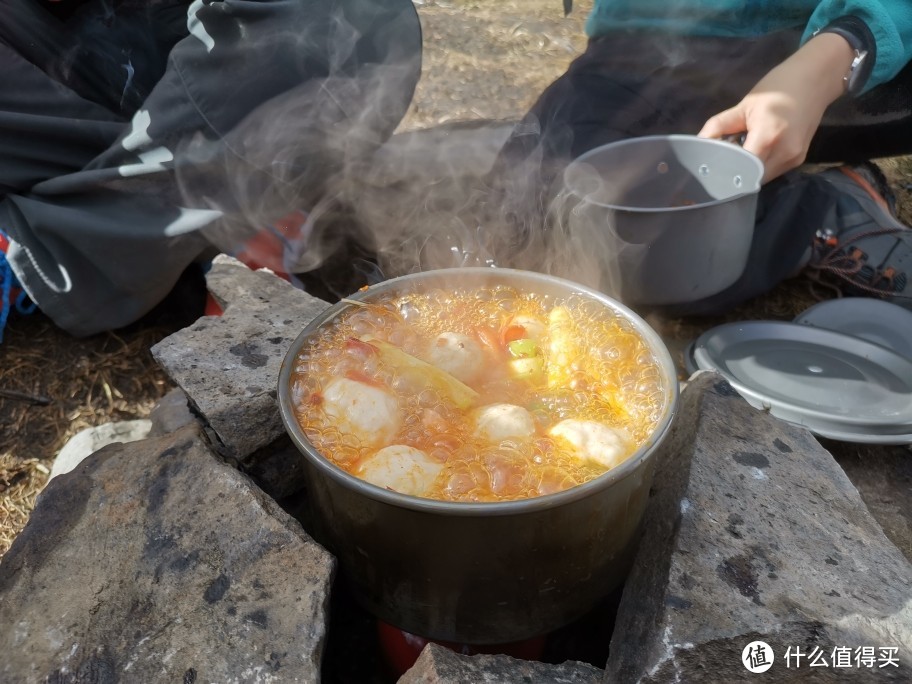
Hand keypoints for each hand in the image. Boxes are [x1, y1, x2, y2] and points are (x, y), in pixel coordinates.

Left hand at [699, 32, 855, 182]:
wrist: (816, 79)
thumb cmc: (778, 87)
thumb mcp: (744, 105)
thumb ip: (719, 126)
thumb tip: (699, 143)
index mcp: (769, 138)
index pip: (741, 169)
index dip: (725, 172)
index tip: (710, 170)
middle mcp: (784, 153)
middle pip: (751, 178)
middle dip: (734, 174)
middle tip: (719, 166)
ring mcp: (794, 159)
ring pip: (762, 178)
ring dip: (747, 172)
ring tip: (736, 158)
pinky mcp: (798, 159)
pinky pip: (772, 171)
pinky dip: (759, 167)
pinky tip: (752, 154)